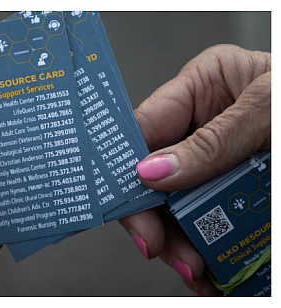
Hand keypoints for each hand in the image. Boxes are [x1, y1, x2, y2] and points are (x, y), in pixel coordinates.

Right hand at [119, 44, 269, 294]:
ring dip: (183, 244)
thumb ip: (212, 141)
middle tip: (160, 247)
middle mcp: (206, 124)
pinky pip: (215, 223)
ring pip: (182, 208)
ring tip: (197, 270)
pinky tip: (213, 270)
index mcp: (204, 87)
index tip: (126, 204)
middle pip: (156, 177)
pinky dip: (211, 250)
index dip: (125, 167)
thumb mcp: (268, 111)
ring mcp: (222, 160)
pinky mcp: (241, 192)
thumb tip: (153, 171)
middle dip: (156, 217)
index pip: (144, 128)